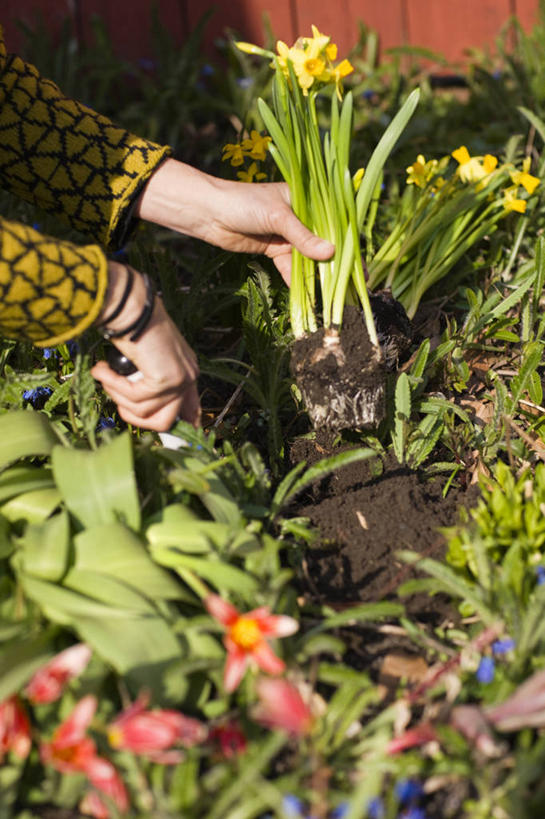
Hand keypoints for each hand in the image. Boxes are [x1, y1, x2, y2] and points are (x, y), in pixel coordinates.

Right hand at [91, 263, 199, 430]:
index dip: (182, 425)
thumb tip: (139, 408)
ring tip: (105, 375)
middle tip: (118, 403)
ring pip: (144, 413)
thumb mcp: (143, 357)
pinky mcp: (166, 380)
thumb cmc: (130, 323)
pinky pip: (134, 399)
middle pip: (166, 422)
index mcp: (186, 369)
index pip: (191, 408)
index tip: (173, 436)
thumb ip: (147, 380)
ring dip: (117, 396)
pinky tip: (102, 369)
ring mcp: (180, 379)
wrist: (129, 304)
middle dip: (136, 420)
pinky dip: (113, 385)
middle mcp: (188, 375)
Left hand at [135, 159, 334, 283]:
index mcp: (306, 197)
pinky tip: (306, 295)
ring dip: (316, 275)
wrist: (209, 213)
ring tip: (330, 293)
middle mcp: (300, 215)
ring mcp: (287, 234)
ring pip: (308, 257)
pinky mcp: (274, 249)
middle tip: (350, 283)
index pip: (333, 219)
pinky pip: (291, 267)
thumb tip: (329, 254)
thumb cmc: (244, 203)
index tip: (359, 260)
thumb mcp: (278, 217)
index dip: (347, 240)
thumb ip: (303, 237)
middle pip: (323, 241)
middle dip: (334, 263)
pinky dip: (297, 280)